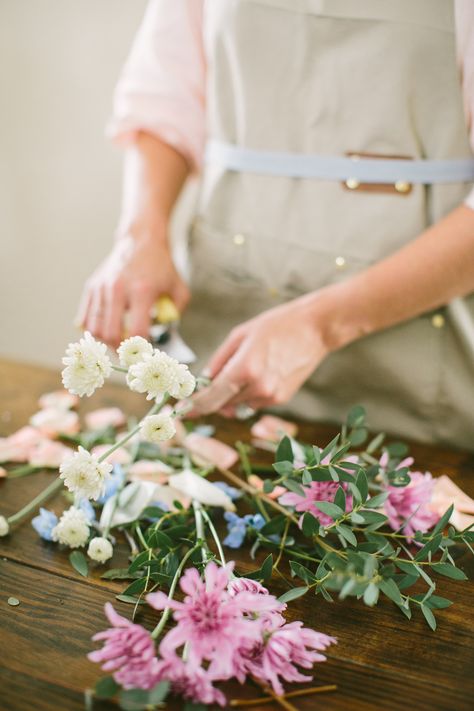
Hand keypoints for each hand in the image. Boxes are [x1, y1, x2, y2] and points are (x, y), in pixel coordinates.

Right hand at [76, 229, 189, 346]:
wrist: (140, 241)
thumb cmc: (161, 267)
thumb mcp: (179, 289)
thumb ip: (175, 314)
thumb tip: (164, 335)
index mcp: (142, 291)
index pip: (137, 331)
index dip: (141, 348)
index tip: (146, 352)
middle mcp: (118, 289)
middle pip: (111, 334)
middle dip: (120, 351)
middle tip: (129, 355)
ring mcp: (102, 288)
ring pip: (95, 329)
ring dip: (106, 342)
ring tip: (118, 343)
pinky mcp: (92, 287)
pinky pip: (85, 318)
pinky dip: (93, 330)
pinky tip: (106, 330)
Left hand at [189, 294, 331, 415]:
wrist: (315, 329)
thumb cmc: (278, 325)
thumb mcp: (240, 335)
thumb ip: (218, 361)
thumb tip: (204, 382)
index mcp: (245, 368)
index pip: (211, 397)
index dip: (193, 406)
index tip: (181, 410)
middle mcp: (259, 387)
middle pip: (222, 404)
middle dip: (211, 398)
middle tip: (205, 386)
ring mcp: (272, 396)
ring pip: (238, 405)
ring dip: (231, 395)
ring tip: (243, 369)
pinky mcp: (281, 399)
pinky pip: (254, 402)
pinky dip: (248, 393)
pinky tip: (259, 373)